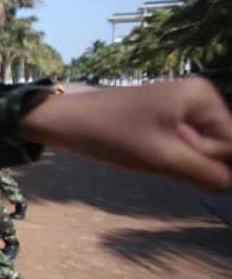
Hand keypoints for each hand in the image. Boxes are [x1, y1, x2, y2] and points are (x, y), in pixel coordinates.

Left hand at [21, 77, 231, 191]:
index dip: (206, 161)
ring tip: (145, 147)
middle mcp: (197, 94)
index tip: (170, 153)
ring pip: (200, 149)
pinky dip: (167, 155)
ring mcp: (181, 105)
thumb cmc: (110, 134)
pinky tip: (142, 148)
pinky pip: (182, 145)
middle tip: (154, 150)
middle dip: (192, 158)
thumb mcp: (164, 160)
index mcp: (203, 95)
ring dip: (178, 160)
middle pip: (219, 146)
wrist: (64, 120)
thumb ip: (209, 174)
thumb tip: (230, 183)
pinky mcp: (165, 116)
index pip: (231, 145)